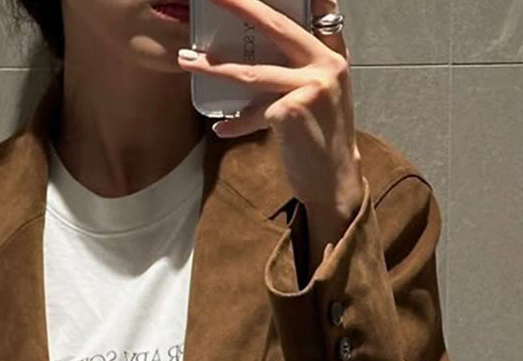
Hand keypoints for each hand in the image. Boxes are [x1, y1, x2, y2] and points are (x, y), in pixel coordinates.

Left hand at [178, 0, 364, 248]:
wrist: (336, 181)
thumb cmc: (324, 139)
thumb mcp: (322, 94)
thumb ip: (304, 67)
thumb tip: (265, 48)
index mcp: (332, 57)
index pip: (302, 16)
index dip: (271, 2)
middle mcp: (325, 67)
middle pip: (274, 26)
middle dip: (240, 6)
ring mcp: (308, 88)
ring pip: (252, 73)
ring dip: (214, 67)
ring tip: (187, 60)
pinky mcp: (291, 113)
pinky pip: (253, 113)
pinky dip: (236, 122)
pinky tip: (222, 127)